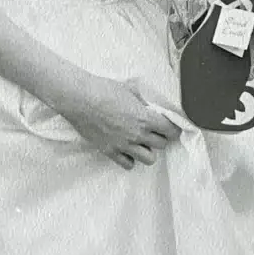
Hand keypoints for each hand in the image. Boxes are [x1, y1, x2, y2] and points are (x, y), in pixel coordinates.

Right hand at [61, 75, 181, 169]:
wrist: (80, 99)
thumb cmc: (104, 90)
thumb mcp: (130, 90)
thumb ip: (144, 101)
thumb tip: (151, 105)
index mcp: (145, 118)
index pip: (171, 130)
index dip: (173, 128)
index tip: (170, 127)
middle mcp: (137, 134)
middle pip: (162, 145)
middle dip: (160, 137)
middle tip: (154, 132)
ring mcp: (124, 145)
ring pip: (149, 159)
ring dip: (148, 150)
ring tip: (142, 143)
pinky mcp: (110, 151)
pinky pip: (128, 164)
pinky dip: (131, 159)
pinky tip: (127, 150)